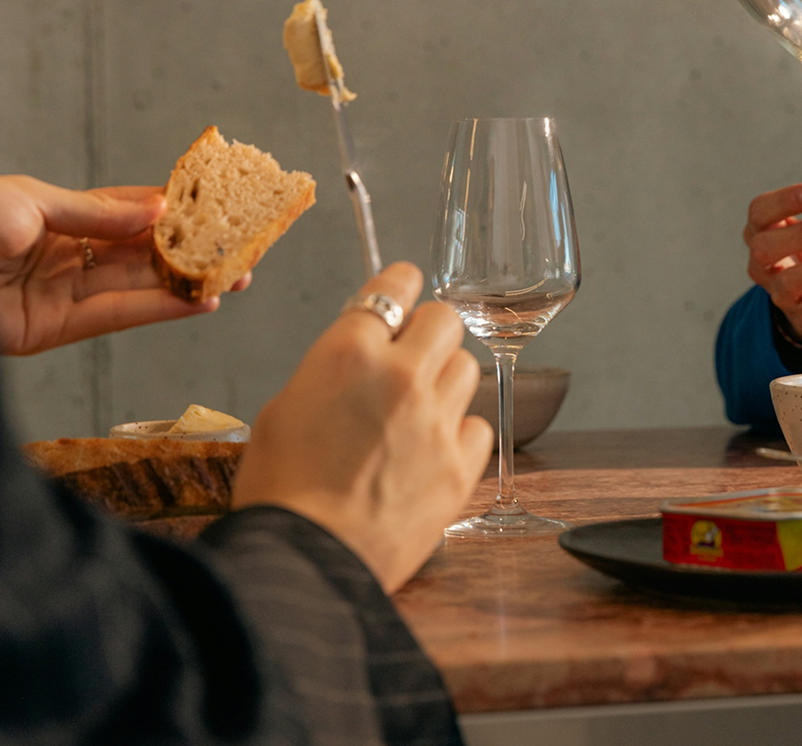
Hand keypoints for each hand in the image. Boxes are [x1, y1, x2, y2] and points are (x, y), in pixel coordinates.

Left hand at [0, 176, 248, 354]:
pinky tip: (200, 301)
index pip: (128, 208)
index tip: (216, 204)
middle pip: (141, 250)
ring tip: (236, 276)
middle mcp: (63, 253)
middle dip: (192, 249)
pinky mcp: (51, 330)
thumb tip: (155, 212)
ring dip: (188, 282)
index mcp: (53, 213)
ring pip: (138, 285)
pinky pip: (117, 316)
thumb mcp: (24, 204)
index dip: (173, 207)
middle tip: (240, 247)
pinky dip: (161, 310)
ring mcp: (59, 292)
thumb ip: (92, 212)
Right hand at [231, 261, 493, 593]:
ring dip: (446, 379)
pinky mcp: (460, 465)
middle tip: (412, 355)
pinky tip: (433, 451)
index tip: (405, 290)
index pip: (395, 285)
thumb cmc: (281, 488)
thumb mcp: (284, 407)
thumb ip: (331, 370)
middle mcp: (401, 375)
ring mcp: (437, 419)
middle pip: (446, 319)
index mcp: (349, 352)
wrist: (305, 559)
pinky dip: (459, 433)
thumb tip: (358, 361)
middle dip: (429, 331)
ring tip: (420, 410)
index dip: (402, 284)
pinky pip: (478, 426)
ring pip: (468, 368)